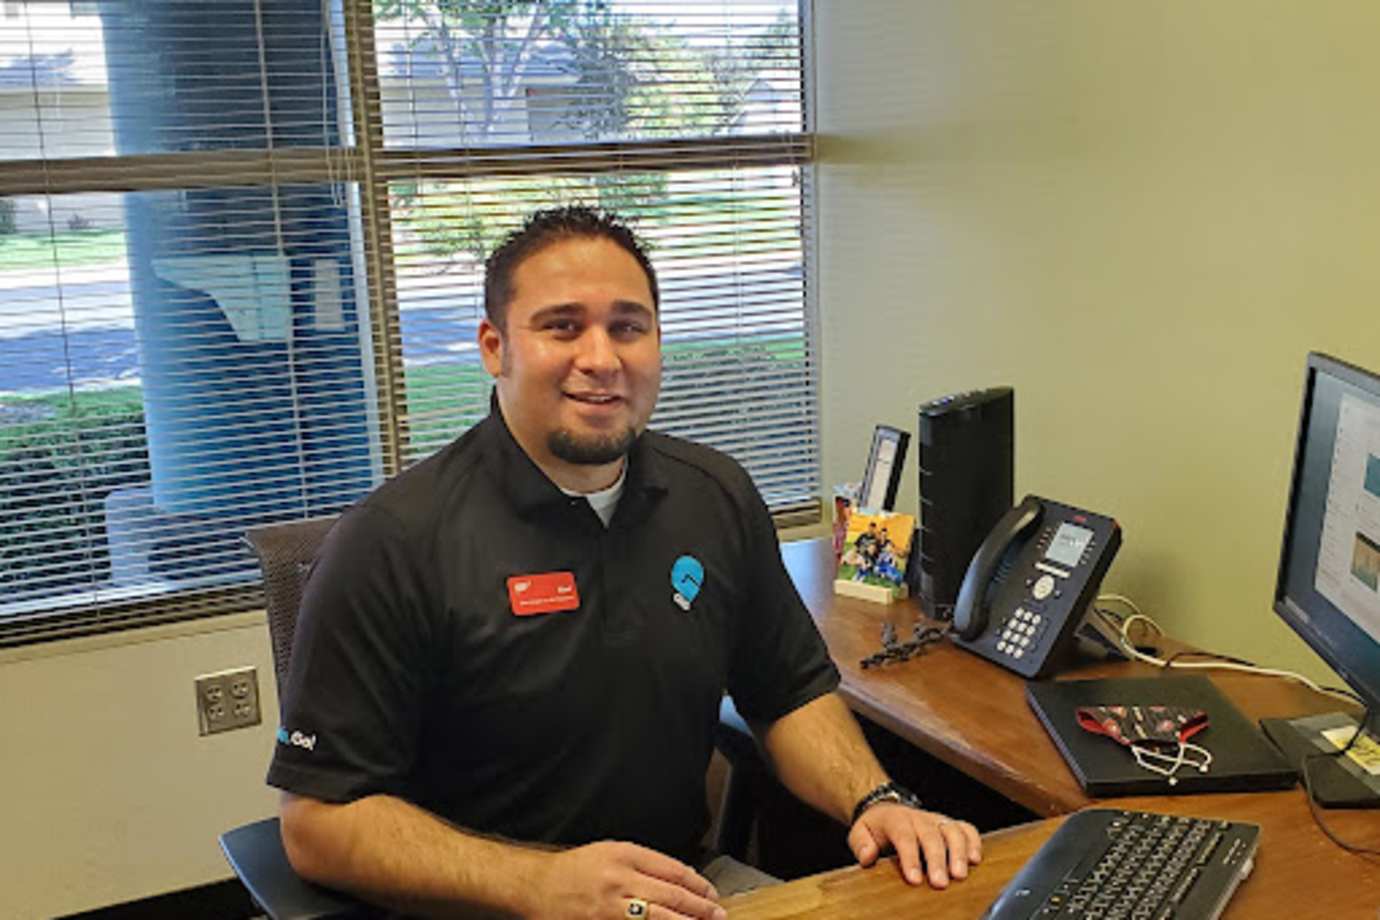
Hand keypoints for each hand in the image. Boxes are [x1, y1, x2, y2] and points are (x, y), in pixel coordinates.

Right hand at [530, 841, 725, 919]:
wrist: (536, 887)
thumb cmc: (574, 871)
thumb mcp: (609, 852)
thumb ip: (642, 865)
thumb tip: (678, 881)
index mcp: (624, 855)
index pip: (672, 869)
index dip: (697, 884)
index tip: (710, 894)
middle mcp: (620, 879)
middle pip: (670, 895)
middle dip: (699, 908)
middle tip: (718, 915)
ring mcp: (611, 907)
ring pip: (659, 918)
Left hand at [847, 804, 981, 888]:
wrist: (887, 809)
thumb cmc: (876, 827)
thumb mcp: (860, 832)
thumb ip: (861, 844)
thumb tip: (867, 856)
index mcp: (896, 819)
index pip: (904, 836)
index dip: (910, 857)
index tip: (915, 879)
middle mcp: (919, 818)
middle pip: (931, 835)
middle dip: (937, 859)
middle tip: (940, 883)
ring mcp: (937, 820)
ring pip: (952, 830)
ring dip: (958, 852)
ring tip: (960, 875)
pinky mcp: (950, 825)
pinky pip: (966, 828)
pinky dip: (973, 842)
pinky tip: (975, 859)